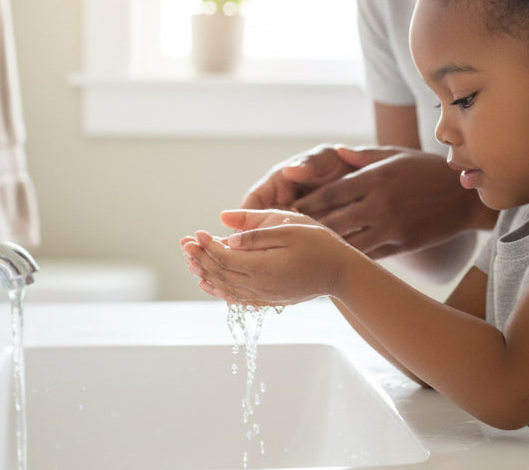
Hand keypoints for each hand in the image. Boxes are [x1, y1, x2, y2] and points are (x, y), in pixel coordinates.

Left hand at [181, 210, 355, 305]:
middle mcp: (260, 286)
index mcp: (262, 267)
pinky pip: (240, 299)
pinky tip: (213, 286)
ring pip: (227, 288)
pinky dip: (222, 292)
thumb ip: (256, 234)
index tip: (196, 233)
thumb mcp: (289, 229)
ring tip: (191, 264)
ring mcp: (265, 295)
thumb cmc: (320, 245)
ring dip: (207, 275)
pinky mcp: (272, 299)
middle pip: (220, 273)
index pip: (224, 257)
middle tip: (185, 245)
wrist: (342, 273)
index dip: (207, 245)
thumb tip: (228, 236)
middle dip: (200, 259)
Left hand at [247, 146, 491, 259]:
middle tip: (281, 237)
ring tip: (299, 253)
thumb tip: (334, 152)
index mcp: (374, 179)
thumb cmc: (426, 170)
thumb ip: (362, 157)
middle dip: (305, 229)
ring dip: (322, 248)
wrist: (465, 197)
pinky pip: (368, 255)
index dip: (304, 204)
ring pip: (347, 242)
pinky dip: (349, 259)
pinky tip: (332, 264)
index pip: (329, 194)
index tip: (285, 210)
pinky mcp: (402, 245)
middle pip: (332, 221)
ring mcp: (391, 227)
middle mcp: (379, 204)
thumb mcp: (394, 155)